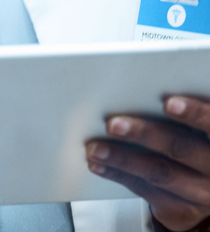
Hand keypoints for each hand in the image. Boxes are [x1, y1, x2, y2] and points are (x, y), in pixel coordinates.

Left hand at [87, 95, 209, 230]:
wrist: (208, 186)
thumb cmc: (198, 144)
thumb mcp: (199, 130)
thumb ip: (186, 114)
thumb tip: (148, 86)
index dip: (195, 114)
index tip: (169, 103)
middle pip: (180, 150)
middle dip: (145, 135)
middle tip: (114, 124)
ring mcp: (199, 193)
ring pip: (159, 173)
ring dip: (122, 159)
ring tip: (96, 148)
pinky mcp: (180, 209)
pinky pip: (146, 191)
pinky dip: (118, 175)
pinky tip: (99, 164)